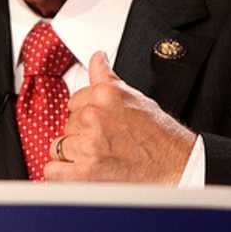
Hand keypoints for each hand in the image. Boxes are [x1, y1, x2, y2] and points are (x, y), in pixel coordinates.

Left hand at [43, 51, 195, 183]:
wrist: (177, 166)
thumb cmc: (160, 135)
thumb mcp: (134, 96)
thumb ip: (107, 77)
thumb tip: (97, 57)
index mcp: (105, 94)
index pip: (74, 101)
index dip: (85, 114)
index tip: (98, 123)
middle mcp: (94, 115)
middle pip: (67, 123)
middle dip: (81, 133)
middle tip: (104, 142)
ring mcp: (88, 144)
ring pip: (59, 146)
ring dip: (73, 154)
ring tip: (97, 157)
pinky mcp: (84, 172)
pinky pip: (53, 170)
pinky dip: (62, 174)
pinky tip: (80, 172)